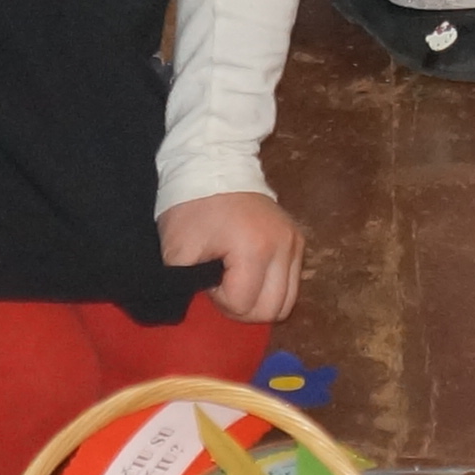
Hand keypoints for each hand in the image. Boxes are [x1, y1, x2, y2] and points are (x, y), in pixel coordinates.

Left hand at [159, 190, 305, 325]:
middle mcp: (284, 247)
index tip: (207, 274)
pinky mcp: (298, 238)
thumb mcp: (176, 250)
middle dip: (243, 306)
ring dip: (260, 299)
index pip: (243, 305)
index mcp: (255, 249)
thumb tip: (203, 308)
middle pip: (273, 310)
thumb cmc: (192, 207)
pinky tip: (251, 271)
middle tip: (222, 284)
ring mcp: (295, 242)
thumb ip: (188, 287)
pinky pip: (292, 282)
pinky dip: (272, 286)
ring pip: (288, 301)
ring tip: (238, 279)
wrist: (213, 163)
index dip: (220, 299)